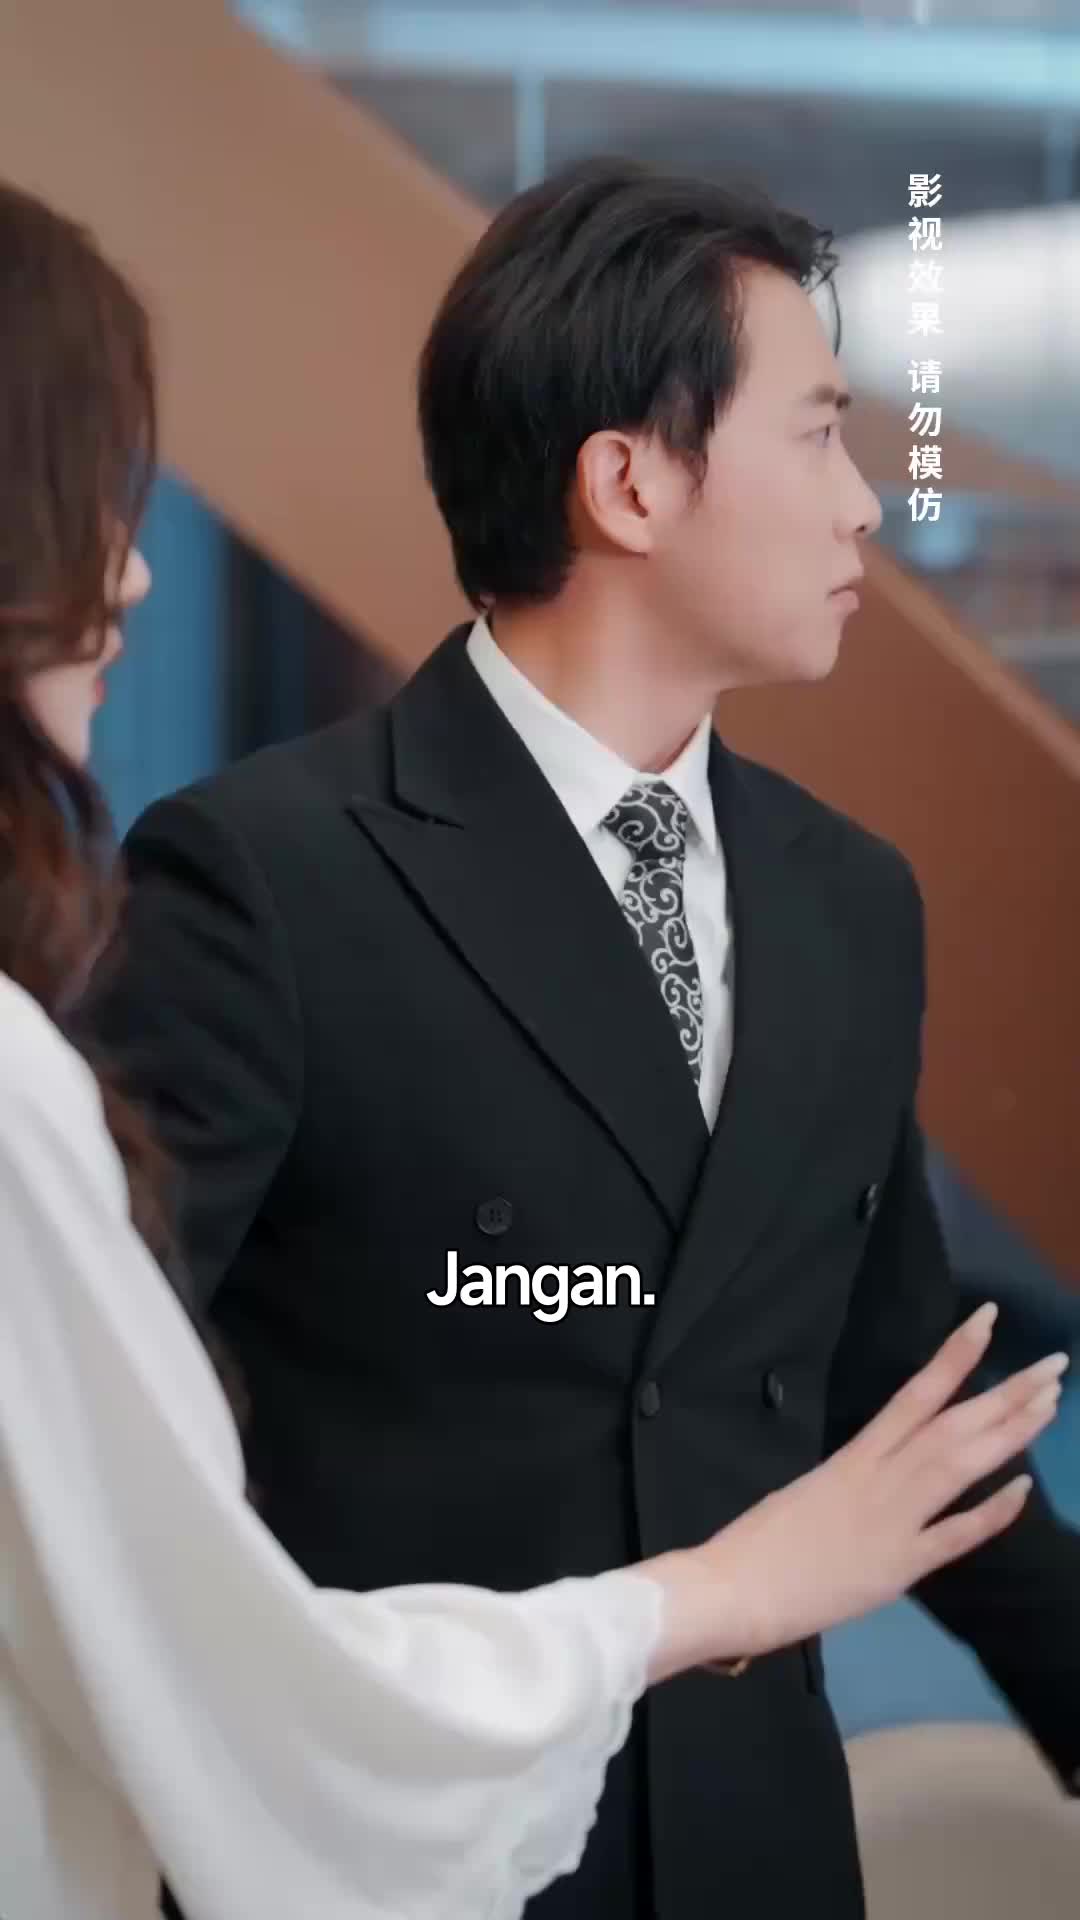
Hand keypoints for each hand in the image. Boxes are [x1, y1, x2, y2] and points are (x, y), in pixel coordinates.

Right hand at [646, 1304, 1067, 1682]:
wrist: (731, 1587)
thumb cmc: (758, 1543)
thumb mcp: (808, 1493)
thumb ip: (853, 1481)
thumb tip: (884, 1471)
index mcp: (854, 1456)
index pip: (915, 1392)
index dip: (955, 1354)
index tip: (989, 1318)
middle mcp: (880, 1477)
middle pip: (953, 1425)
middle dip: (1008, 1394)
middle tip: (1055, 1366)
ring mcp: (893, 1521)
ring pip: (961, 1465)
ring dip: (1009, 1434)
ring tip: (1049, 1404)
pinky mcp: (898, 1567)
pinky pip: (955, 1535)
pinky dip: (991, 1512)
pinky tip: (1024, 1489)